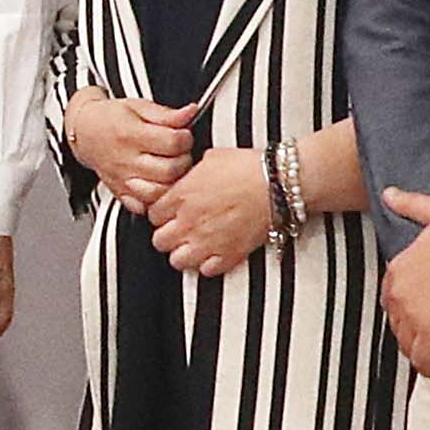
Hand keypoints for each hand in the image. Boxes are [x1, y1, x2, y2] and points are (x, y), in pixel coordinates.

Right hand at [63, 89, 197, 209]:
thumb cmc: (110, 118)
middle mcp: (126, 160)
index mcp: (131, 135)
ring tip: (172, 168)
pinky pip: (142, 207)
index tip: (183, 134)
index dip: (185, 137)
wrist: (84, 131)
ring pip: (158, 192)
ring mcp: (123, 179)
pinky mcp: (120, 193)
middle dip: (183, 160)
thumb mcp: (138, 107)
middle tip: (179, 152)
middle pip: (170, 170)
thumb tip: (190, 113)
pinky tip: (158, 185)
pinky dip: (154, 200)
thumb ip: (166, 114)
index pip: (173, 143)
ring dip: (172, 182)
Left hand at [145, 147, 277, 279]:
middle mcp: (189, 222)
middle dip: (167, 235)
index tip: (169, 213)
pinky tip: (213, 254)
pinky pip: (207, 271)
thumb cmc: (249, 168)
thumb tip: (188, 174)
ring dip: (183, 254)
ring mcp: (208, 241)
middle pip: (160, 241)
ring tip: (192, 245)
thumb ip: (192, 173)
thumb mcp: (211, 158)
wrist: (278, 184)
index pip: (152, 215)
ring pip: (177, 261)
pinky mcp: (229, 255)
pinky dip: (208, 265)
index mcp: (181, 196)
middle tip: (178, 230)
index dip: (161, 214)